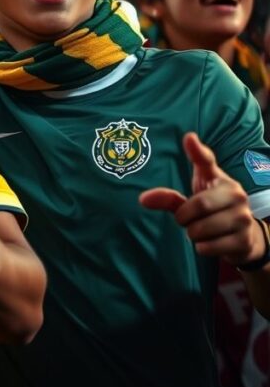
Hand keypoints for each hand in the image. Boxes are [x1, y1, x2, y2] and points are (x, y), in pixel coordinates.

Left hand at [140, 132, 263, 265]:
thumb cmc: (213, 211)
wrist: (244, 238)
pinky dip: (201, 248)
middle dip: (183, 218)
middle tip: (188, 219)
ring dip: (192, 234)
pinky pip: (208, 247)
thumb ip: (169, 197)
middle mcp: (237, 195)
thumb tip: (142, 199)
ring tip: (203, 230)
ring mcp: (243, 218)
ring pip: (201, 230)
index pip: (207, 162)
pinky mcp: (244, 240)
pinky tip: (212, 241)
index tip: (188, 138)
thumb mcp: (192, 200)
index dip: (197, 151)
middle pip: (198, 206)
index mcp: (221, 180)